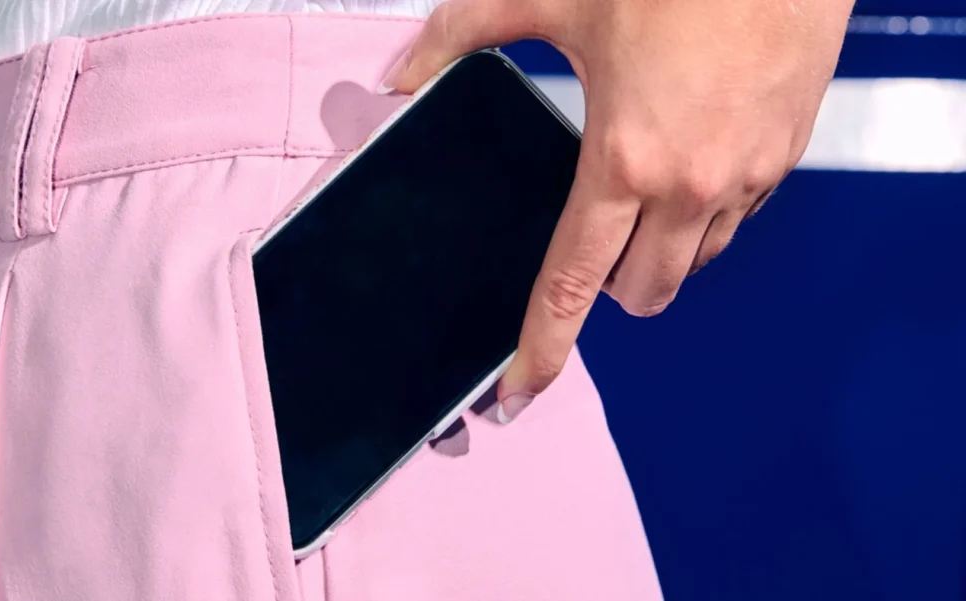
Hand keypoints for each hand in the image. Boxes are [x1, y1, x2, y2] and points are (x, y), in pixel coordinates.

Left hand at [382, 0, 853, 421]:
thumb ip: (463, 34)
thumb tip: (401, 72)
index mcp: (623, 159)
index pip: (572, 283)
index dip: (542, 347)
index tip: (519, 390)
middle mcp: (691, 187)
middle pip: (642, 294)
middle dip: (610, 291)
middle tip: (592, 249)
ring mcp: (746, 179)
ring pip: (694, 264)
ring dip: (660, 256)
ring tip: (640, 202)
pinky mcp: (785, 160)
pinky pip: (738, 223)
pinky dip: (707, 217)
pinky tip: (690, 167)